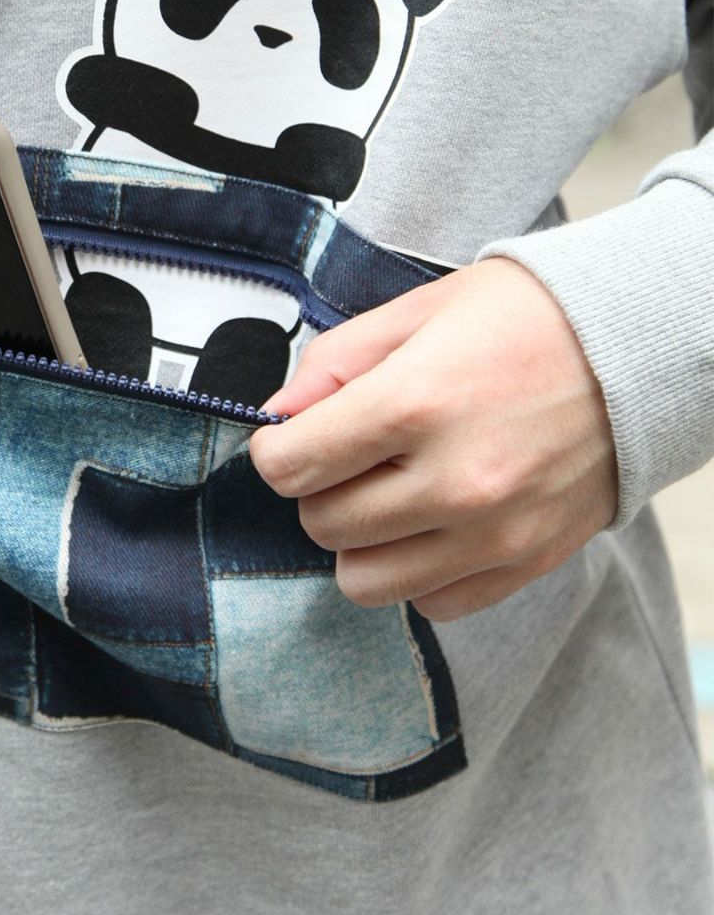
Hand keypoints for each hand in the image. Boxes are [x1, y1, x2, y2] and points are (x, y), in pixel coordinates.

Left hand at [248, 259, 617, 620]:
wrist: (638, 346)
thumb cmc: (523, 318)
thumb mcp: (416, 312)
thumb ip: (333, 363)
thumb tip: (278, 416)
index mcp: (417, 403)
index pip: (290, 466)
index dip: (277, 449)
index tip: (291, 436)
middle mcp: (455, 481)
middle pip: (321, 525)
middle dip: (319, 488)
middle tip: (352, 454)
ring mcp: (494, 533)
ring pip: (364, 582)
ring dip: (361, 539)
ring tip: (391, 491)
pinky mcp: (525, 564)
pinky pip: (430, 603)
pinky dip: (417, 569)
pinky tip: (435, 518)